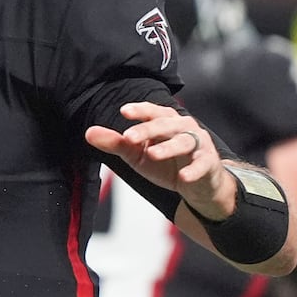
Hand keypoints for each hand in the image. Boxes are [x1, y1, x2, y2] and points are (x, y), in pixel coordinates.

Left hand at [85, 102, 235, 218]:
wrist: (196, 185)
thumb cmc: (166, 164)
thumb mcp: (137, 155)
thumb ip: (116, 143)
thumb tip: (88, 133)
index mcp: (166, 122)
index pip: (153, 112)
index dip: (140, 110)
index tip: (124, 112)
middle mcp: (184, 128)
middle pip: (166, 124)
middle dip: (148, 129)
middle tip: (129, 137)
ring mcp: (199, 144)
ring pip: (185, 141)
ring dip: (169, 148)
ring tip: (153, 155)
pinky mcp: (208, 163)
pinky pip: (202, 164)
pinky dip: (194, 170)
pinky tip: (183, 177)